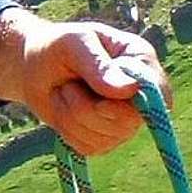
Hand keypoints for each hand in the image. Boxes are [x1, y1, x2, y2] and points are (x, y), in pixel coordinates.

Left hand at [0, 8, 171, 156]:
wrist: (34, 67)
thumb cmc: (58, 46)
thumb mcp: (74, 44)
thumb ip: (99, 65)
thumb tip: (130, 90)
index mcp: (141, 61)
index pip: (158, 94)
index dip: (132, 105)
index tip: (101, 101)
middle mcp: (140, 94)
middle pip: (127, 122)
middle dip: (86, 109)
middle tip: (67, 87)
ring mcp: (123, 120)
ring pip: (104, 138)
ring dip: (72, 117)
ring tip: (64, 93)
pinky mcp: (104, 139)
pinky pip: (89, 148)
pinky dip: (68, 131)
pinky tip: (64, 110)